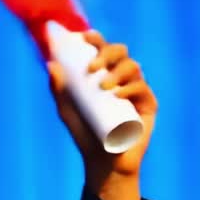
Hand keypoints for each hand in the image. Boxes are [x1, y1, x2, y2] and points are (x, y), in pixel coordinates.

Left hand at [47, 30, 157, 199]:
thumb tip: (50, 64)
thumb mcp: (68, 110)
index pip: (102, 48)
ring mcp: (136, 90)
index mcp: (105, 72)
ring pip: (132, 67)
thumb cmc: (85, 134)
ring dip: (118, 71)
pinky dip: (131, 88)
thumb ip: (59, 89)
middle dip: (106, 53)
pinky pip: (142, 89)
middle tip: (92, 67)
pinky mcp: (148, 105)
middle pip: (120, 52)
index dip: (95, 38)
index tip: (83, 38)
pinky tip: (119, 94)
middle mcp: (122, 77)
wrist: (103, 162)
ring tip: (104, 86)